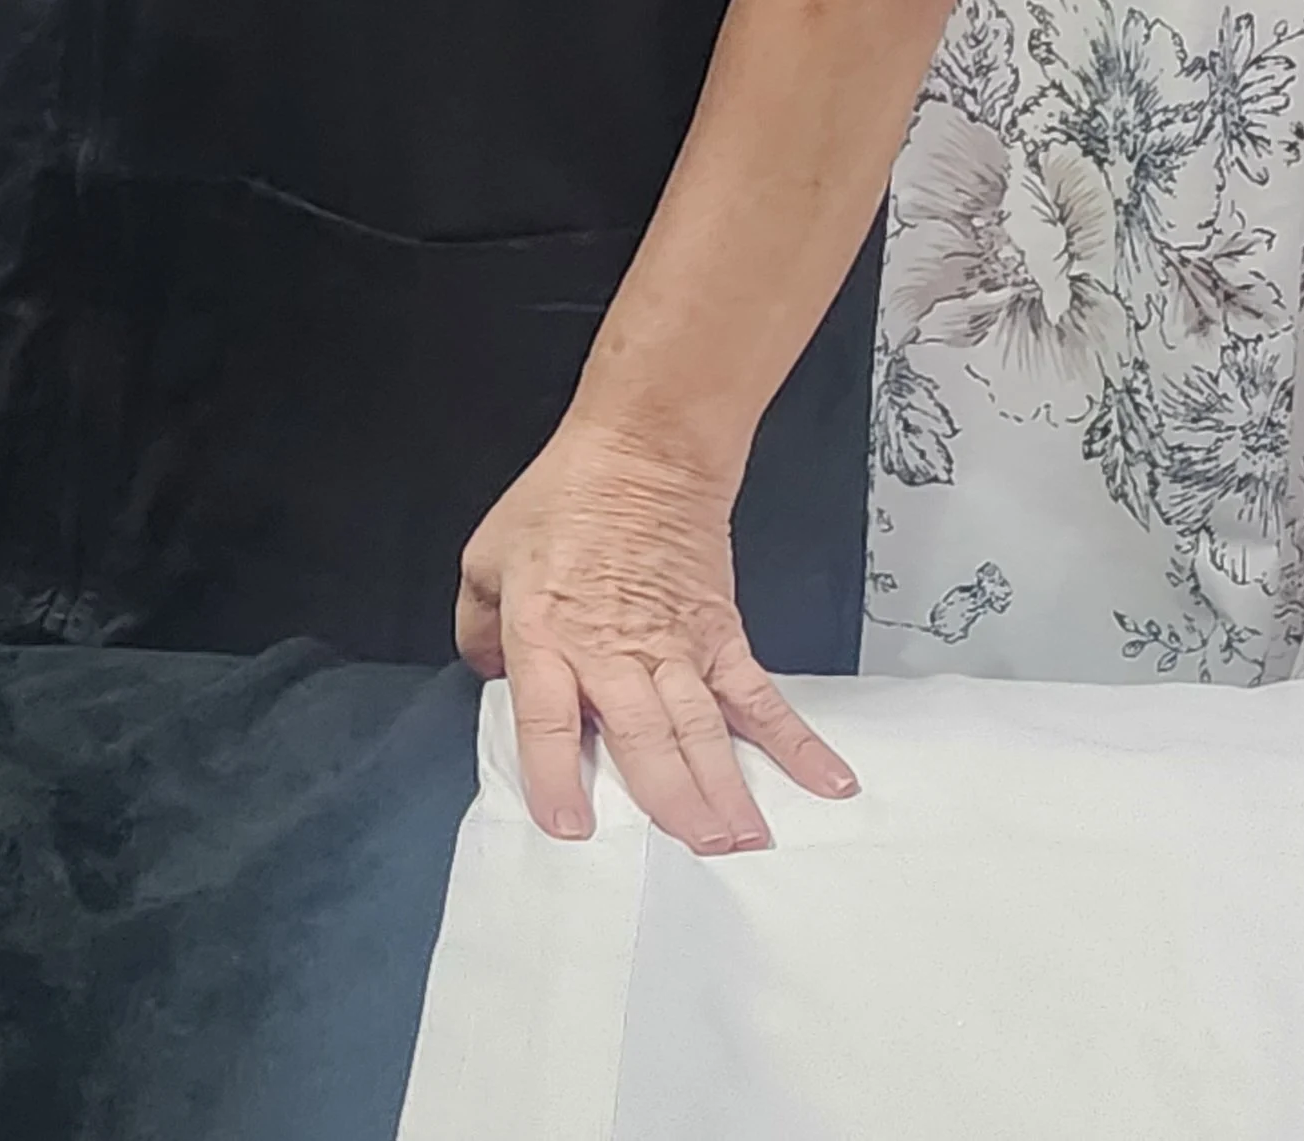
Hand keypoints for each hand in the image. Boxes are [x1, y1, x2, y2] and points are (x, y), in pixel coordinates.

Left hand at [455, 421, 856, 856]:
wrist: (640, 451)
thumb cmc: (561, 500)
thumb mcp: (488, 555)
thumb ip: (478, 625)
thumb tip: (488, 677)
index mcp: (546, 635)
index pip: (548, 720)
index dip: (556, 776)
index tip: (570, 827)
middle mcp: (613, 652)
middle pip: (642, 738)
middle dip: (669, 800)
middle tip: (694, 852)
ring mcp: (674, 647)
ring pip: (700, 729)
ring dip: (725, 788)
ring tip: (744, 842)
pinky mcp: (721, 636)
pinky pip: (758, 696)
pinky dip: (794, 741)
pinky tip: (825, 782)